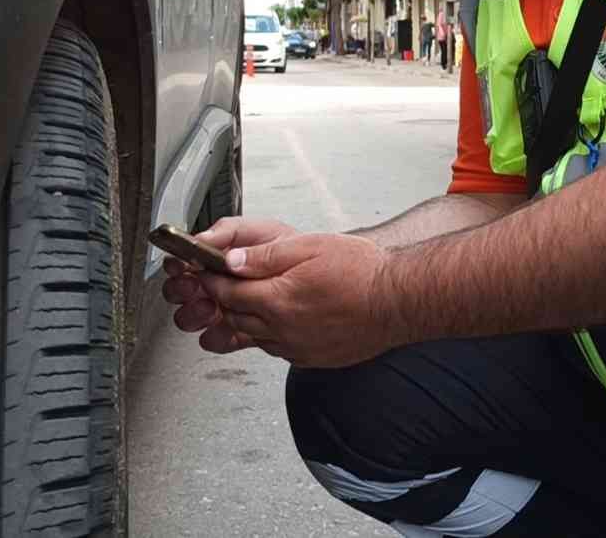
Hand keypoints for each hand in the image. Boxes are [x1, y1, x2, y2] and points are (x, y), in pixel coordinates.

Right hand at [161, 217, 296, 352]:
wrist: (317, 277)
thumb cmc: (289, 249)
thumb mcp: (264, 231)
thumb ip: (232, 232)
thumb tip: (204, 240)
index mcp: (217, 256)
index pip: (183, 260)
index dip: (176, 263)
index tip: (180, 265)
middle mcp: (215, 282)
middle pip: (179, 290)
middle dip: (181, 290)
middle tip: (193, 287)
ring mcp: (224, 307)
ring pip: (191, 317)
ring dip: (195, 313)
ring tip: (211, 307)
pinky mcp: (236, 330)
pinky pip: (216, 339)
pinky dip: (217, 336)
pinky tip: (225, 328)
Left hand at [198, 232, 406, 367]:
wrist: (398, 301)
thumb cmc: (361, 271)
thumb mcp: (309, 247)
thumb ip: (265, 256)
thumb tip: (231, 260)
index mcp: (278, 300)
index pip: (227, 292)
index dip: (212, 279)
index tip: (207, 271)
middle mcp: (283, 330)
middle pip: (234, 317)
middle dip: (223, 300)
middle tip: (221, 284)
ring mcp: (296, 348)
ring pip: (253, 336)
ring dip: (245, 319)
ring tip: (251, 300)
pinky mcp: (310, 358)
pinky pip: (277, 348)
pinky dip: (269, 334)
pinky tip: (278, 320)